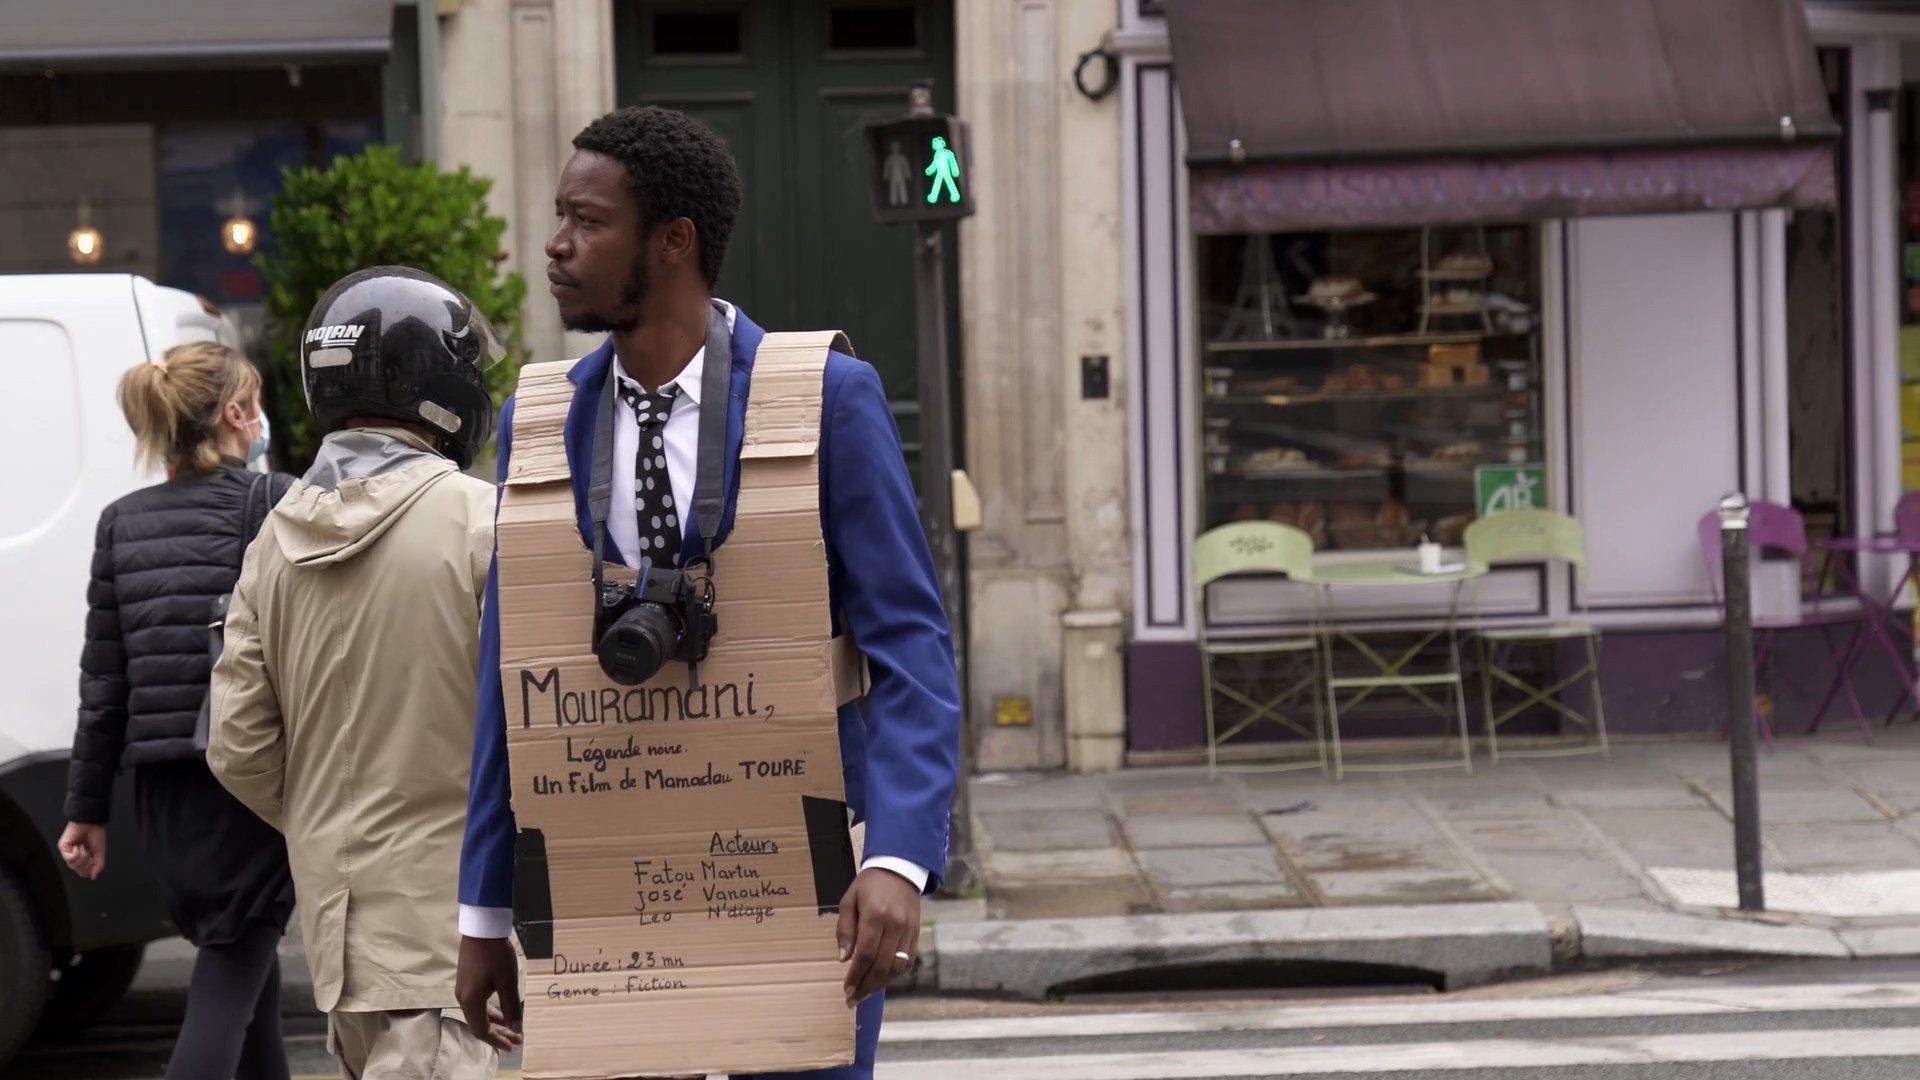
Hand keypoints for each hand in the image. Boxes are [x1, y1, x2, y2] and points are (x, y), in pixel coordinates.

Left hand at [59, 823, 105, 879]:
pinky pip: (69, 858)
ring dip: (82, 857)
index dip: (90, 869)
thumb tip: (94, 876)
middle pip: (79, 870)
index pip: (84, 871)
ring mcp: (68, 852)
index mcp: (84, 857)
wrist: (91, 822)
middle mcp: (75, 855)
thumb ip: (98, 865)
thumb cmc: (96, 833)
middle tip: (89, 854)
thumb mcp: (100, 852)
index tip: (94, 861)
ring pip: (73, 865)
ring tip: (84, 848)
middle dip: (86, 863)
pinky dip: (76, 853)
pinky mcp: (63, 847)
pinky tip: (78, 846)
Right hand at [456, 935, 523, 1050]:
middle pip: (478, 1024)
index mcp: (471, 1001)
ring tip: (511, 1027)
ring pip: (477, 1014)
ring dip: (494, 1022)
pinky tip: (501, 1010)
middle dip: (498, 1033)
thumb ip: (511, 1007)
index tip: (513, 1045)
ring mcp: (462, 989)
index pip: (482, 1030)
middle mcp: (462, 998)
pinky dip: (489, 1011)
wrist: (482, 929)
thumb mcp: (507, 982)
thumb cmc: (496, 955)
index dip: (497, 1040)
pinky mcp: (466, 981)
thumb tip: (516, 1028)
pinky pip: (476, 1004)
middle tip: (516, 1038)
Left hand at [835, 867, 920, 1006]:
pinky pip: (908, 961)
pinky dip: (894, 975)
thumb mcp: (849, 901)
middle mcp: (894, 925)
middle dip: (866, 986)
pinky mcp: (916, 933)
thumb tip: (843, 959)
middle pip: (881, 965)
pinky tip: (882, 981)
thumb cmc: (869, 885)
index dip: (856, 975)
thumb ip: (845, 929)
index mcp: (875, 915)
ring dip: (881, 984)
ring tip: (866, 993)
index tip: (846, 989)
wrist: (899, 869)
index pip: (866, 954)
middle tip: (853, 999)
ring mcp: (908, 930)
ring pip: (897, 967)